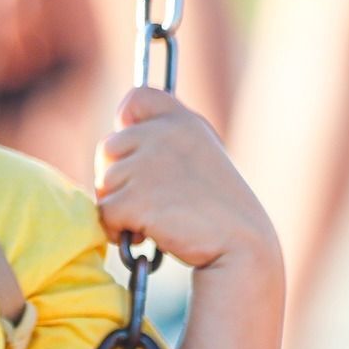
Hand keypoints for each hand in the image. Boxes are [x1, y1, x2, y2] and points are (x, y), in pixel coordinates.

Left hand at [94, 89, 276, 272]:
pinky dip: (117, 229)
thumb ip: (166, 141)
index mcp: (184, 122)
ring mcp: (148, 165)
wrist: (244, 249)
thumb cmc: (221, 211)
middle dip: (118, 178)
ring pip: (104, 183)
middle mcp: (164, 135)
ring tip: (152, 221)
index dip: (127, 122)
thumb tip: (120, 130)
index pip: (138, 99)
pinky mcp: (136, 199)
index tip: (136, 151)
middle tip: (145, 202)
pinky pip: (105, 212)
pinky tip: (144, 236)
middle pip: (109, 148)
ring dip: (119, 206)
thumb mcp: (200, 159)